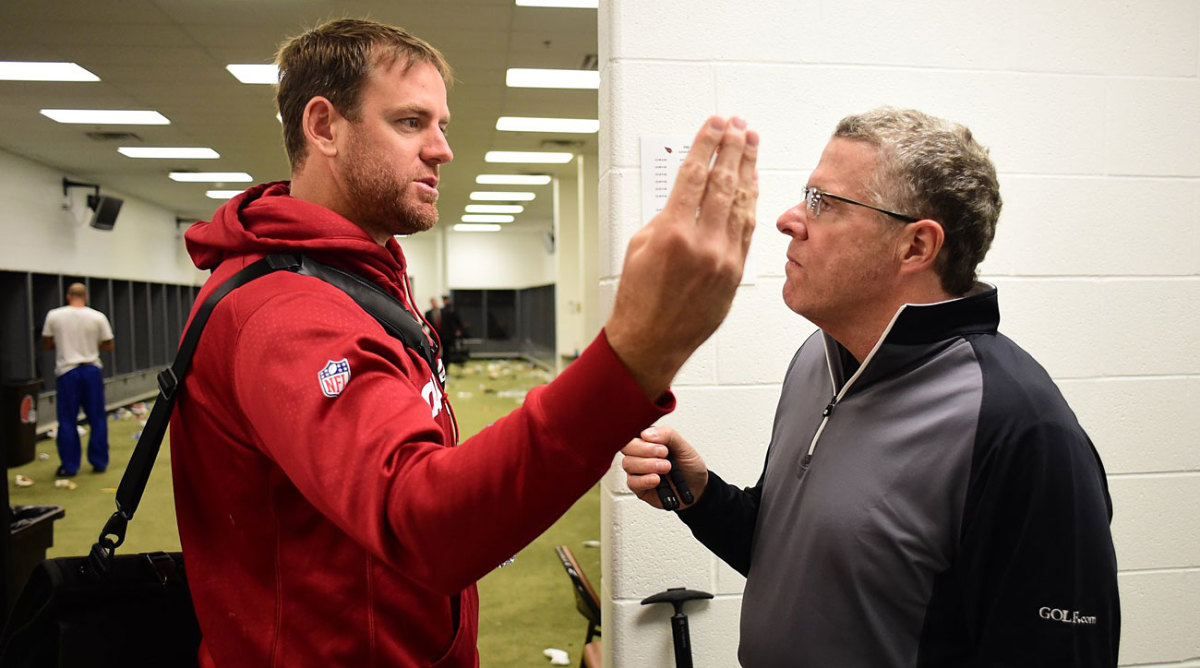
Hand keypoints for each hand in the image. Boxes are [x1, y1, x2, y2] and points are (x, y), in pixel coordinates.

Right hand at [605, 116, 758, 398]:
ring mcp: (724, 259)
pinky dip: (751, 201)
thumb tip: (688, 194)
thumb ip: (666, 216)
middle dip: (732, 148)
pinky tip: (752, 183)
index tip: (714, 125)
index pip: (695, 174)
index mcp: (673, 233)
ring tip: (750, 144)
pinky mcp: (736, 272)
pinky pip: (747, 228)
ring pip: (742, 202)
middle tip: (738, 126)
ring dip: (747, 169)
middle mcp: (703, 244)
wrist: (652, 341)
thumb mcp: (639, 246)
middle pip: (723, 182)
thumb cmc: (639, 299)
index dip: (707, 144)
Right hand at [621, 426, 708, 509]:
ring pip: (628, 464)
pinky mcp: (639, 487)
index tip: (657, 442)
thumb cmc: (689, 465)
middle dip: (645, 450)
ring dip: (648, 465)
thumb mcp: (684, 446)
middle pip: (627, 447)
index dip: (642, 437)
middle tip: (665, 454)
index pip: (633, 432)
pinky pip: (632, 482)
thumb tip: (646, 433)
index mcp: (649, 440)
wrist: (698, 488)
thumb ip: (667, 435)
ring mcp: (638, 470)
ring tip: (666, 468)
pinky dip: (645, 480)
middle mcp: (641, 454)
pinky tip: (657, 479)